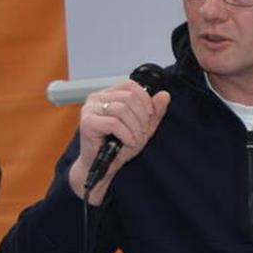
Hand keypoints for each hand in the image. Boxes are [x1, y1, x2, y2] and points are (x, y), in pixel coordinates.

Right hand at [69, 81, 170, 204]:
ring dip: (135, 128)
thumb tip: (165, 95)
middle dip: (142, 118)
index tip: (149, 116)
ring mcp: (89, 109)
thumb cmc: (120, 146)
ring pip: (121, 110)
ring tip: (134, 140)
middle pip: (128, 97)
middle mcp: (96, 98)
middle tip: (141, 133)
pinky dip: (126, 135)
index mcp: (108, 95)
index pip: (130, 85)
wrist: (104, 167)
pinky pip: (114, 123)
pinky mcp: (87, 123)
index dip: (144, 99)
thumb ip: (155, 112)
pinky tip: (127, 143)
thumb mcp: (144, 127)